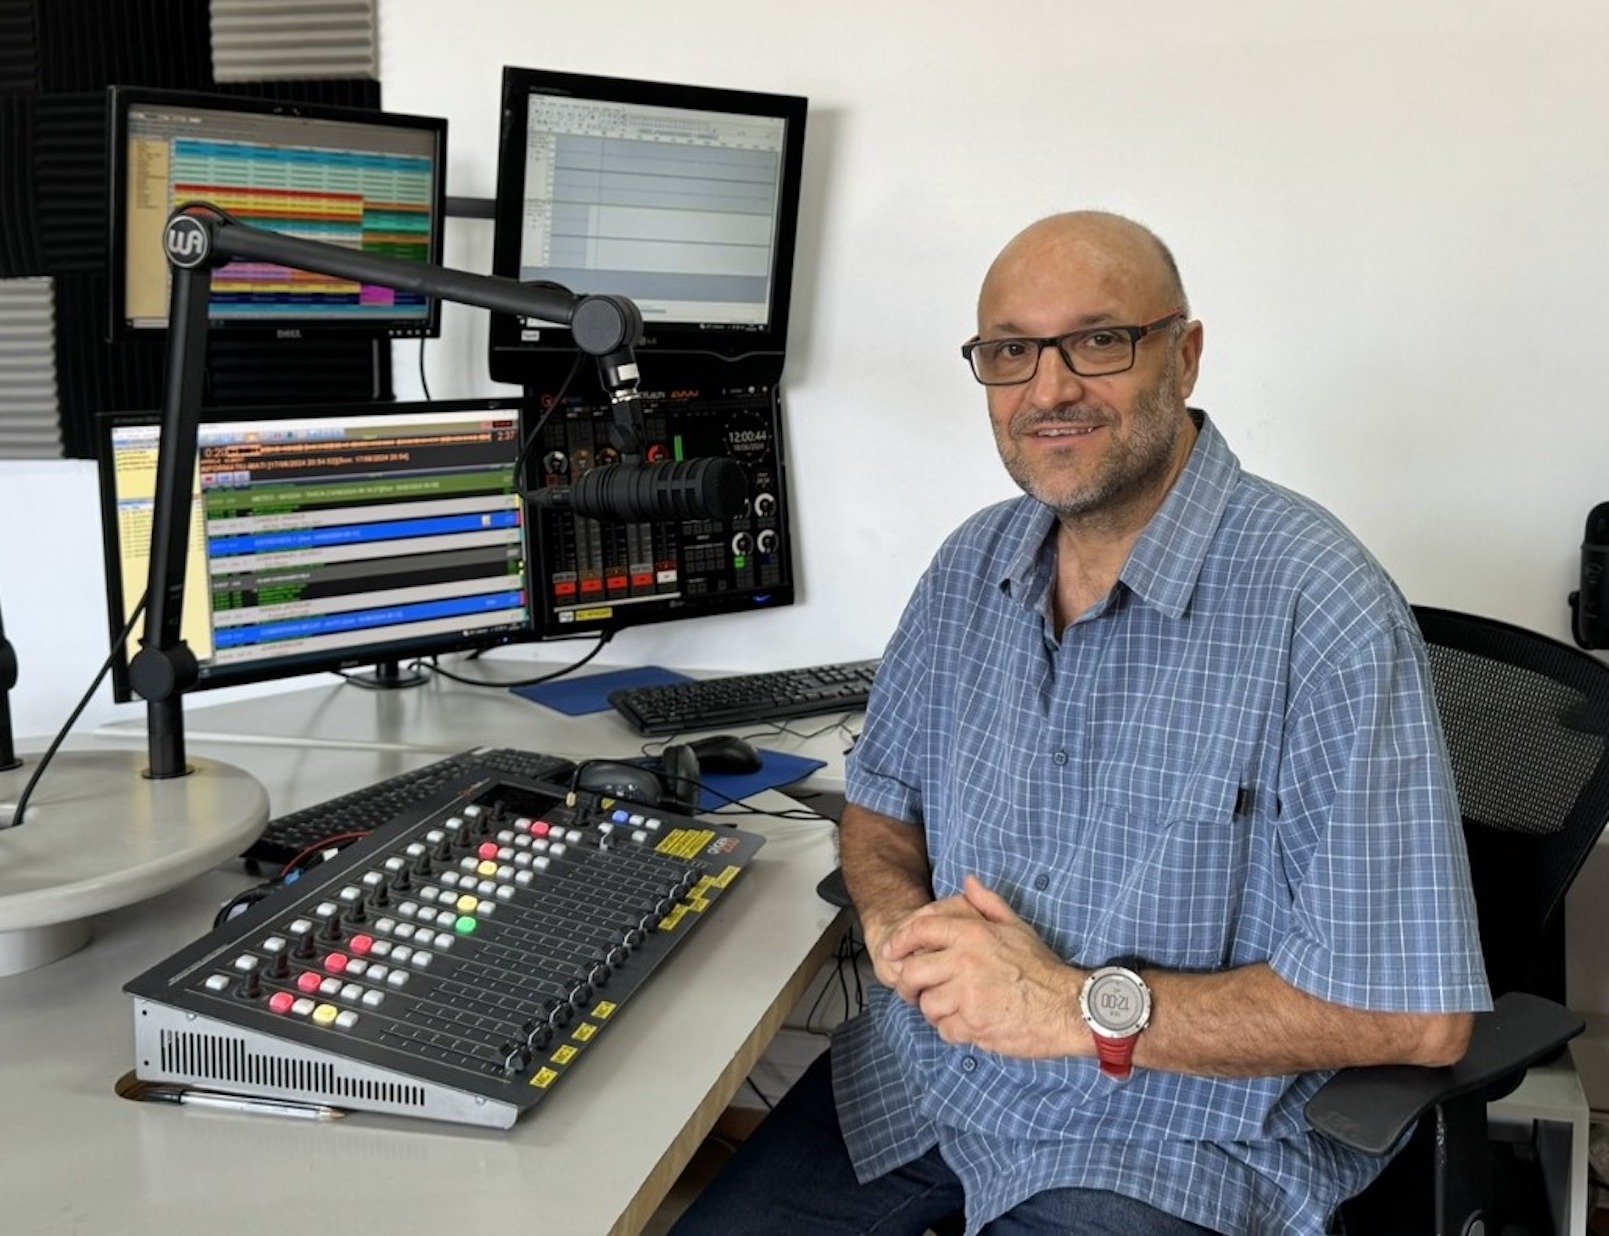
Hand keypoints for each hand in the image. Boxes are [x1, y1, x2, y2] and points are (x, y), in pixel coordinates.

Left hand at [881, 875, 1086, 1058]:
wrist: (1067, 1007)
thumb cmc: (1041, 968)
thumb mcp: (1016, 927)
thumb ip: (987, 904)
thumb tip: (968, 881)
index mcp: (972, 933)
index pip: (920, 929)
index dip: (900, 941)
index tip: (891, 952)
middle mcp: (965, 960)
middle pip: (912, 972)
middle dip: (909, 985)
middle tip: (916, 992)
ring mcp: (968, 993)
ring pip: (927, 1006)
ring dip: (936, 1012)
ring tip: (955, 1009)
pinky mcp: (974, 1023)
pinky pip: (945, 1030)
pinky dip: (953, 1032)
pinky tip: (970, 1025)